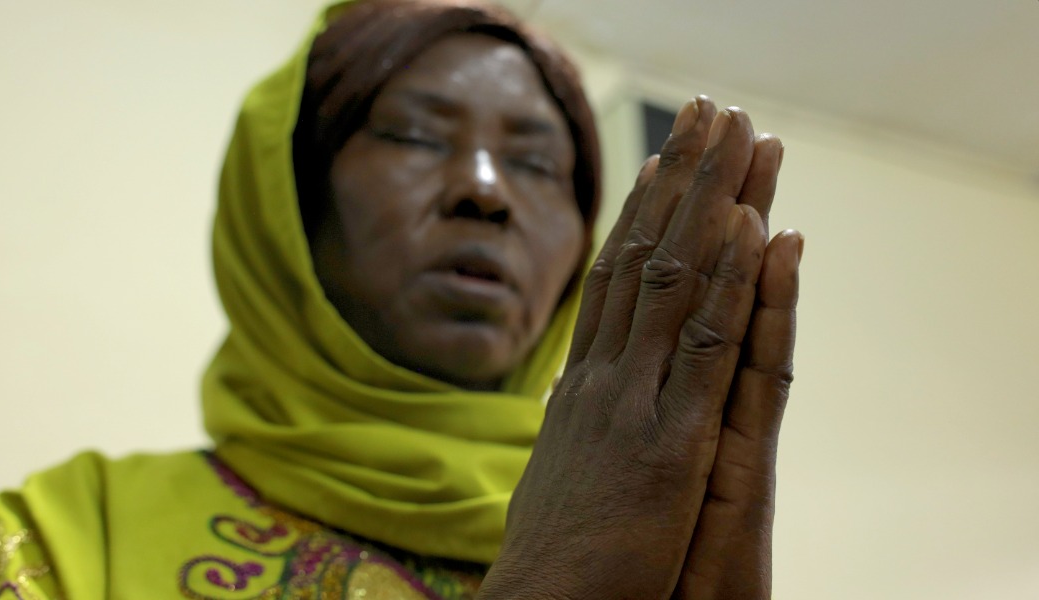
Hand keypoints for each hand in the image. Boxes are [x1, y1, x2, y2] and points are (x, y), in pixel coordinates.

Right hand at [479, 98, 798, 598]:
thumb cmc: (554, 553)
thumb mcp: (557, 470)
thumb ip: (567, 420)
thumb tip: (559, 389)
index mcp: (580, 388)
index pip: (612, 281)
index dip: (640, 215)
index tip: (660, 159)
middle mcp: (603, 378)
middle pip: (644, 259)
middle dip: (679, 179)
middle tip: (703, 111)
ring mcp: (635, 402)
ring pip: (677, 283)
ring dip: (713, 203)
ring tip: (738, 137)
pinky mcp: (672, 441)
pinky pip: (706, 348)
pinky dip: (731, 285)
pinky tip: (752, 231)